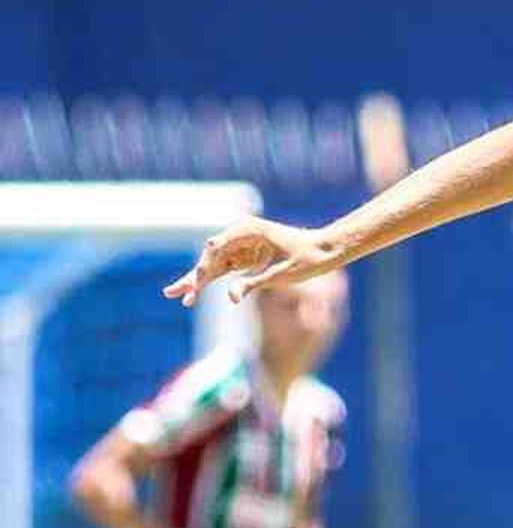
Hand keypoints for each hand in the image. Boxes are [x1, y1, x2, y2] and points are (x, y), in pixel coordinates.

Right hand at [164, 220, 338, 306]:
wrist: (324, 251)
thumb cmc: (307, 259)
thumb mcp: (281, 275)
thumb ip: (253, 283)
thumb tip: (230, 297)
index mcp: (248, 229)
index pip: (216, 248)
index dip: (204, 268)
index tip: (196, 285)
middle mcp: (241, 233)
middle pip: (210, 256)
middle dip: (194, 277)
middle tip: (173, 294)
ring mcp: (242, 244)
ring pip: (214, 263)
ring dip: (199, 281)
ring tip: (181, 298)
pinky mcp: (245, 256)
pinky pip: (224, 268)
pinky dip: (212, 280)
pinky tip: (195, 293)